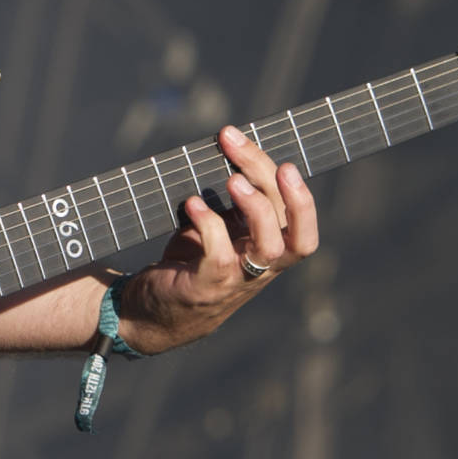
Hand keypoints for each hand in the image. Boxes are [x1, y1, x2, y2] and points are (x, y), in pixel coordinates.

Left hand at [123, 124, 319, 354]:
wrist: (154, 311)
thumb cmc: (191, 262)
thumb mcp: (220, 228)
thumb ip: (234, 201)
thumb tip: (233, 147)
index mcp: (269, 250)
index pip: (302, 228)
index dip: (302, 199)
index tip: (287, 164)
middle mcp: (261, 267)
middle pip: (285, 225)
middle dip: (271, 182)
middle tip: (238, 148)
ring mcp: (236, 280)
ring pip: (269, 248)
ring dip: (256, 209)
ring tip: (231, 180)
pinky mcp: (206, 287)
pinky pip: (218, 257)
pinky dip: (209, 225)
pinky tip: (192, 204)